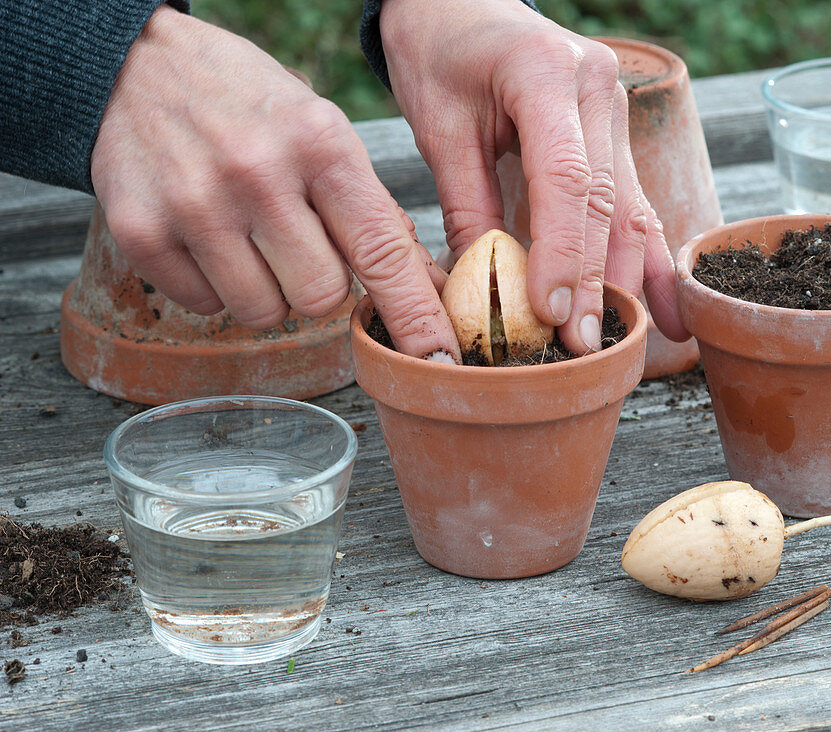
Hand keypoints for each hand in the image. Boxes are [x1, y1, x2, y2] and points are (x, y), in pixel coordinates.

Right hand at [90, 7, 460, 361]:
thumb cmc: (251, 107)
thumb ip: (370, 208)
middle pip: (322, 297)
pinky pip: (205, 307)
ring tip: (250, 236)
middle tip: (298, 242)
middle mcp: (258, 174)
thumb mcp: (323, 131)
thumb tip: (424, 285)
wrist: (136, 67)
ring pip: (264, 312)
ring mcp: (195, 205)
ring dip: (268, 291)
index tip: (439, 359)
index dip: (415, 314)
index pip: (381, 251)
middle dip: (320, 285)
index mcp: (320, 144)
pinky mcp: (140, 232)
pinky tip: (206, 235)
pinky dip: (214, 286)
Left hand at [380, 0, 688, 353]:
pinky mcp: (616, 133)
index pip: (565, 179)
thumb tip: (483, 290)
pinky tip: (666, 308)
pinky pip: (633, 201)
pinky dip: (647, 256)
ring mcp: (615, 109)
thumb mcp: (438, 127)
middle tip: (584, 346)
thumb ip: (465, 205)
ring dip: (629, 278)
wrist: (461, 3)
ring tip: (629, 341)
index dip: (562, 252)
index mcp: (546, 74)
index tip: (551, 312)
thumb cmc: (440, 54)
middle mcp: (597, 88)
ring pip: (629, 207)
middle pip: (605, 200)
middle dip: (596, 280)